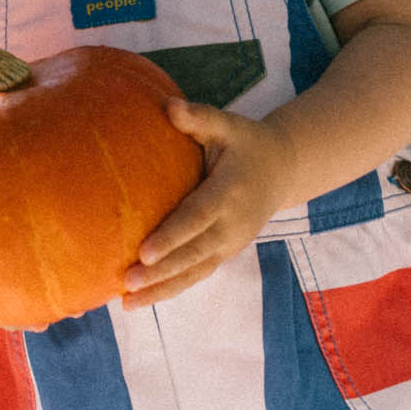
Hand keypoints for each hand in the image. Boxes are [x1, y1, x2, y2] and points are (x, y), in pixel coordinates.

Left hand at [122, 97, 298, 306]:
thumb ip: (199, 117)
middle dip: (160, 271)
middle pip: (194, 253)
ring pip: (195, 272)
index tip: (143, 252)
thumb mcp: (228, 125)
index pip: (197, 218)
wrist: (283, 170)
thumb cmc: (246, 143)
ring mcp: (230, 244)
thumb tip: (168, 105)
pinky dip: (171, 289)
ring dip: (162, 289)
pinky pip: (197, 275)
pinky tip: (141, 300)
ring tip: (128, 303)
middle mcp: (233, 224)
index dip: (171, 236)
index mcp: (230, 192)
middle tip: (127, 283)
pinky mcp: (224, 254)